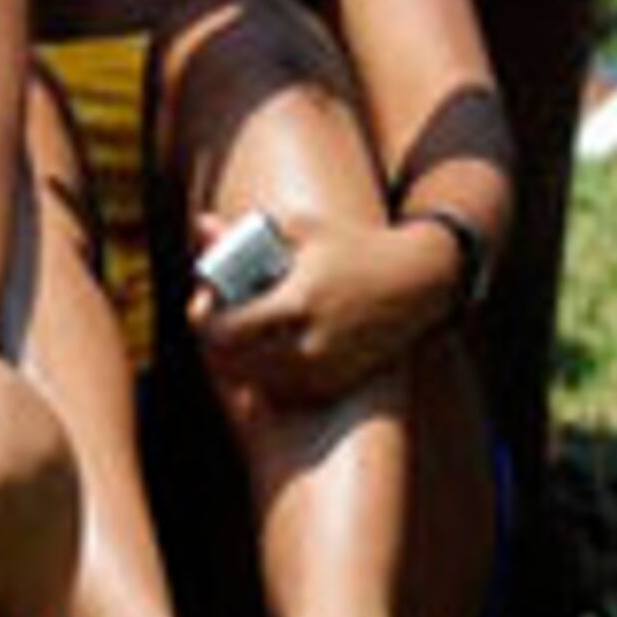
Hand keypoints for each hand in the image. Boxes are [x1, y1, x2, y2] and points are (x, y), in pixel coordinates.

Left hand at [187, 208, 454, 406]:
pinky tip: (273, 349)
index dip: (207, 320)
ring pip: (256, 383)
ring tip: (245, 333)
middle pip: (234, 363)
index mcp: (297, 302)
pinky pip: (285, 392)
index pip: (225, 330)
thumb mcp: (301, 228)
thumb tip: (201, 224)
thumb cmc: (353, 246)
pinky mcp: (337, 384)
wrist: (416, 281)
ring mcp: (325, 369)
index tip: (208, 305)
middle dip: (219, 343)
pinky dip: (271, 376)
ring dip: (241, 362)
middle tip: (221, 321)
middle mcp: (311, 344)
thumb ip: (245, 231)